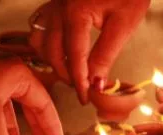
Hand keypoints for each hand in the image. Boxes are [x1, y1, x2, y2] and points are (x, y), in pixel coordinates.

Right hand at [28, 0, 149, 103]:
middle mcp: (59, 9)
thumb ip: (106, 55)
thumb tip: (95, 84)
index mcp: (76, 13)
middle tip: (82, 86)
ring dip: (52, 59)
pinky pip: (39, 27)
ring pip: (39, 40)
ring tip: (71, 69)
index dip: (80, 81)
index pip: (74, 57)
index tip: (85, 97)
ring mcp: (54, 4)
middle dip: (66, 74)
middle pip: (53, 52)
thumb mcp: (123, 25)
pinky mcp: (55, 3)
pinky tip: (61, 50)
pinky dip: (46, 43)